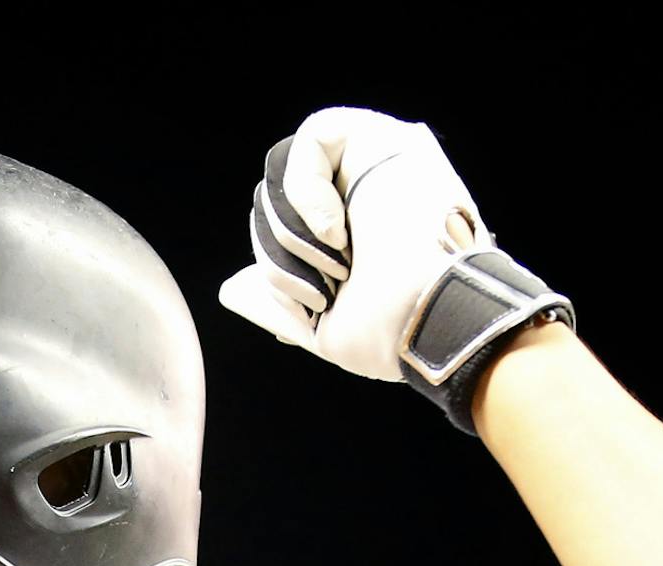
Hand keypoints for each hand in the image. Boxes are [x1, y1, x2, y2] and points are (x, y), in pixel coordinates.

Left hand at [219, 107, 490, 382]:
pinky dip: (308, 188)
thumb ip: (280, 300)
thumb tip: (233, 288)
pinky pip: (315, 134)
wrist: (428, 320)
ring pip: (286, 173)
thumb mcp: (321, 325)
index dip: (284, 266)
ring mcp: (378, 165)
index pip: (287, 231)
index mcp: (350, 241)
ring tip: (338, 265)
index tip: (316, 303)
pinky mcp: (387, 138)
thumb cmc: (389, 333)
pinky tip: (334, 230)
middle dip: (285, 254)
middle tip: (329, 286)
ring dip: (295, 234)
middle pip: (276, 203)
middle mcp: (363, 198)